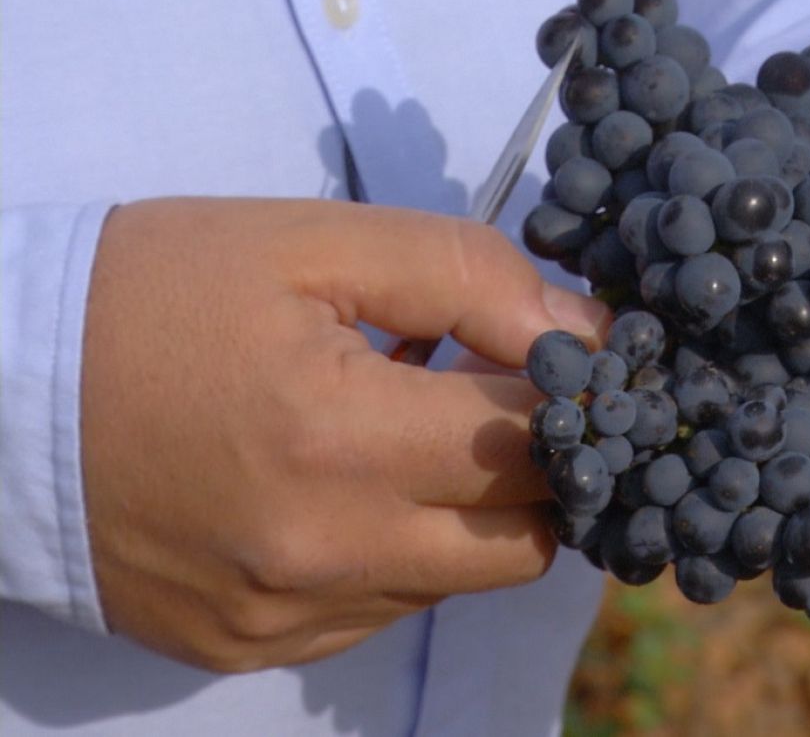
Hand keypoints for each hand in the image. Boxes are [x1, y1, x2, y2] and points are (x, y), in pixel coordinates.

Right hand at [80, 198, 608, 672]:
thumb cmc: (144, 295)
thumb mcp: (308, 242)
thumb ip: (465, 276)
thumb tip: (586, 335)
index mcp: (340, 441)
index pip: (539, 444)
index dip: (577, 396)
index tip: (570, 362)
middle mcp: (322, 555)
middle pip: (523, 539)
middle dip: (541, 467)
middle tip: (496, 397)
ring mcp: (283, 617)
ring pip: (456, 582)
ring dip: (465, 511)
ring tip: (403, 429)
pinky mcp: (246, 647)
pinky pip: (379, 611)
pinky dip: (394, 551)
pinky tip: (342, 482)